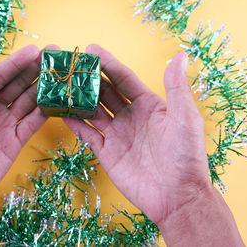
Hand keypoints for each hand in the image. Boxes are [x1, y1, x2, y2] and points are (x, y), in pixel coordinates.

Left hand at [0, 44, 45, 215]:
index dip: (16, 63)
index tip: (34, 50)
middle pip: (17, 85)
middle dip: (35, 70)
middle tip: (54, 56)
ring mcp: (3, 125)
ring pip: (28, 102)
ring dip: (43, 88)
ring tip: (61, 76)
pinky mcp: (13, 143)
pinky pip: (32, 123)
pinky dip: (45, 112)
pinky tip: (57, 101)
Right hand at [64, 44, 243, 246]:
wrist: (176, 197)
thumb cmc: (186, 157)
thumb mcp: (185, 118)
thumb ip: (177, 87)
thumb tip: (180, 54)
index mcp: (149, 105)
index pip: (124, 78)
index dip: (108, 63)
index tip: (92, 49)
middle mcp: (131, 116)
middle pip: (105, 92)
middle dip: (88, 78)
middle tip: (70, 64)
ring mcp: (118, 134)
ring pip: (93, 111)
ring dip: (78, 99)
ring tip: (61, 86)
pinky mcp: (107, 153)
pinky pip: (88, 134)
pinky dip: (75, 124)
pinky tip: (62, 113)